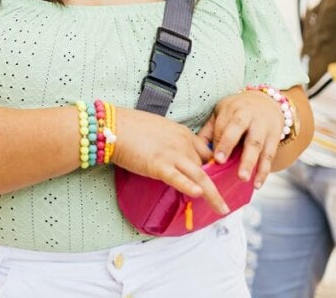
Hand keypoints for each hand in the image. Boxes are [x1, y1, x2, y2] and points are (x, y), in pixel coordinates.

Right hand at [111, 108, 226, 213]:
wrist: (113, 126)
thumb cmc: (131, 126)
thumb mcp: (160, 128)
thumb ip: (171, 142)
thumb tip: (173, 156)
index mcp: (183, 133)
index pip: (206, 152)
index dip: (212, 167)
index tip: (216, 179)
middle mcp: (183, 143)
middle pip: (204, 167)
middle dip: (213, 184)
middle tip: (219, 202)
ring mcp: (172, 155)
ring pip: (201, 176)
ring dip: (214, 195)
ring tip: (222, 209)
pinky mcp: (158, 165)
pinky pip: (178, 178)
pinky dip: (189, 187)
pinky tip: (199, 194)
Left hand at [197, 89, 283, 188]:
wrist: (267, 102)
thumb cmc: (238, 111)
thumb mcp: (222, 113)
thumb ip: (210, 131)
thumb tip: (194, 150)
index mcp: (233, 110)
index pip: (223, 125)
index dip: (219, 141)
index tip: (214, 157)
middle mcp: (249, 117)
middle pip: (239, 130)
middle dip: (230, 145)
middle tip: (222, 162)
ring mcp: (263, 127)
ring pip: (256, 144)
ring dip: (250, 163)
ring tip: (243, 179)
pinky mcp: (274, 138)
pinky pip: (269, 156)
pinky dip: (264, 171)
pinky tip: (257, 184)